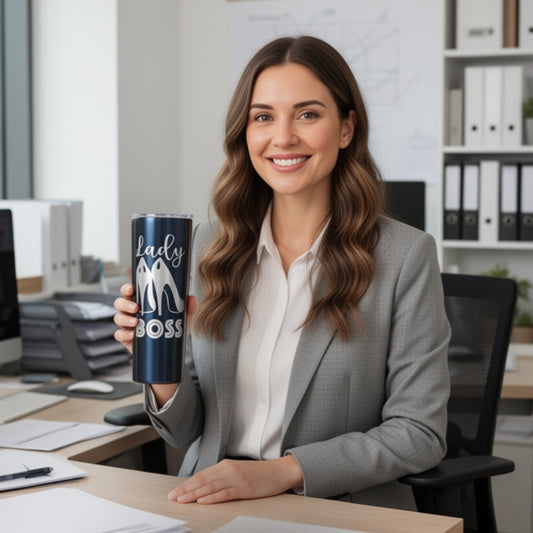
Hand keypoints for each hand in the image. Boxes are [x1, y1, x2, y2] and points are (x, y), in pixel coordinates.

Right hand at [113, 284, 196, 353]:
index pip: (129, 292)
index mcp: (141, 303)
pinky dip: (124, 333)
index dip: (127, 288)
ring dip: (125, 318)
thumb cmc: (168, 330)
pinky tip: (133, 334)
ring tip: (136, 321)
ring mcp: (127, 325)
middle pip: (119, 303)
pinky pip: (118, 334)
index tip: (131, 288)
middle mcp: (131, 312)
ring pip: (118, 317)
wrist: (165, 352)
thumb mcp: (180, 318)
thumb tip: (191, 298)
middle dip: (125, 303)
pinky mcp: (126, 338)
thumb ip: (186, 308)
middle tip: (136, 307)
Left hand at [167, 455, 302, 503]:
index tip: (175, 491)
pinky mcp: (244, 488)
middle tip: (172, 497)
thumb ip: (222, 476)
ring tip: (182, 500)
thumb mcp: (238, 471)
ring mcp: (236, 479)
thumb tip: (205, 486)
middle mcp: (228, 470)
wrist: (279, 471)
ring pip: (210, 487)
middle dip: (185, 489)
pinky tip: (203, 501)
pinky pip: (224, 494)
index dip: (187, 483)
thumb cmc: (259, 473)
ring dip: (194, 494)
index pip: (201, 475)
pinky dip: (212, 498)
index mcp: (225, 465)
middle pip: (202, 480)